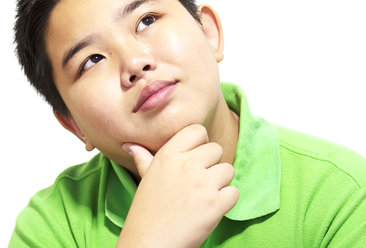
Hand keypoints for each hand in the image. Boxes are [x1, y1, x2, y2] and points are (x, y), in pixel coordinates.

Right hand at [116, 124, 238, 247]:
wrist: (150, 245)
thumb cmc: (146, 213)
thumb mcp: (145, 180)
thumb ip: (144, 159)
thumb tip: (130, 145)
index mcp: (168, 155)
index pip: (197, 130)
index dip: (200, 144)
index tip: (195, 159)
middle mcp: (186, 164)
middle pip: (217, 149)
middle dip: (212, 166)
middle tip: (197, 184)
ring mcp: (202, 183)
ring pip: (229, 169)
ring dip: (221, 184)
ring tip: (203, 197)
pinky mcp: (215, 203)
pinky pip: (234, 192)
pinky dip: (226, 202)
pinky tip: (210, 210)